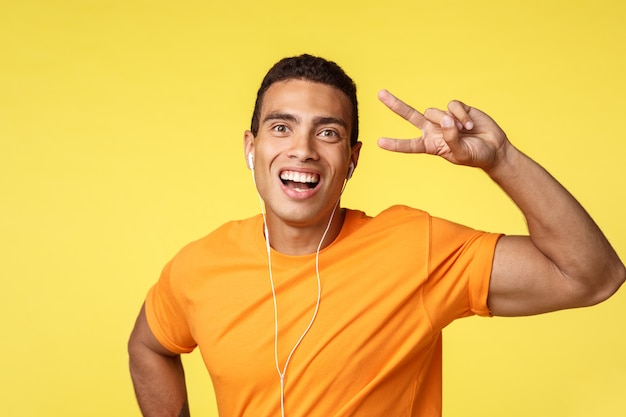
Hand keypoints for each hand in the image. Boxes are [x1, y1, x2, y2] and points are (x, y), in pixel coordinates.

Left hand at [377, 89, 509, 170]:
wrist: (494, 147)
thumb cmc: (475, 155)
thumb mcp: (461, 153)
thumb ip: (450, 138)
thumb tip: (446, 119)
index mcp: (430, 145)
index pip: (409, 145)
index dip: (395, 144)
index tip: (379, 142)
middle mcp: (433, 130)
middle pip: (410, 116)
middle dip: (395, 105)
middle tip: (380, 93)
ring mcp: (444, 118)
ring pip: (435, 112)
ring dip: (450, 122)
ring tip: (465, 132)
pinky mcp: (456, 108)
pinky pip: (452, 106)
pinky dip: (462, 115)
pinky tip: (470, 124)